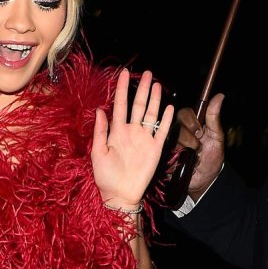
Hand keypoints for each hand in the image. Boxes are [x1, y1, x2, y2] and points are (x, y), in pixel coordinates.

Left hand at [90, 69, 173, 210]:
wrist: (120, 195)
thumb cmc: (106, 177)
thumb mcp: (98, 153)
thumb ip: (100, 131)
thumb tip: (100, 110)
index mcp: (116, 131)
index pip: (120, 105)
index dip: (122, 89)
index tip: (123, 73)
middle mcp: (131, 132)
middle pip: (138, 105)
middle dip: (143, 89)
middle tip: (148, 73)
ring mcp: (144, 139)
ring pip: (151, 114)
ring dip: (154, 99)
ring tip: (157, 84)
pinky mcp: (155, 149)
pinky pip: (161, 131)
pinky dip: (166, 119)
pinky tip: (169, 107)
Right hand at [175, 93, 224, 200]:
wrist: (205, 180)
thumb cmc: (212, 159)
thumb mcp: (216, 137)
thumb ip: (214, 117)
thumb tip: (220, 95)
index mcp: (191, 124)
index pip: (184, 113)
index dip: (191, 121)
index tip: (199, 131)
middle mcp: (179, 132)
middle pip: (177, 125)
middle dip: (189, 137)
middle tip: (198, 146)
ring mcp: (171, 144)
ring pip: (173, 139)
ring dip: (185, 149)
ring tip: (193, 157)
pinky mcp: (165, 156)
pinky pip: (167, 153)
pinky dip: (178, 159)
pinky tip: (184, 163)